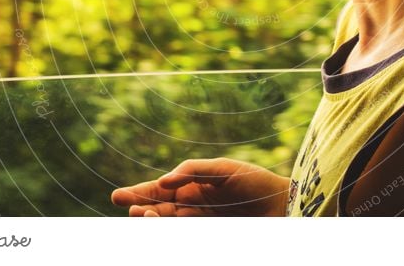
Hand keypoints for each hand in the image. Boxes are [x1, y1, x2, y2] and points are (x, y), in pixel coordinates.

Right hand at [111, 157, 290, 216]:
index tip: (118, 197)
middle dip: (141, 208)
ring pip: (169, 224)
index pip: (161, 191)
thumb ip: (193, 170)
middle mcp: (193, 207)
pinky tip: (163, 222)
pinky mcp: (209, 235)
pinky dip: (171, 230)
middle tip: (130, 208)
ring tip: (144, 215)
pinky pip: (184, 234)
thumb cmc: (257, 183)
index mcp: (194, 187)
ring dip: (153, 221)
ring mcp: (201, 223)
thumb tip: (164, 180)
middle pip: (159, 210)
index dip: (139, 193)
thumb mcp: (225, 168)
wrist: (284, 206)